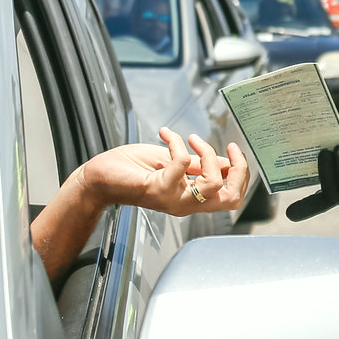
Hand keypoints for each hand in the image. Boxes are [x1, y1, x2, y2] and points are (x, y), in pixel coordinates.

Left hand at [81, 128, 248, 217]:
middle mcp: (185, 204)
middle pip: (231, 198)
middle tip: (230, 148)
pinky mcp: (157, 189)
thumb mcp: (172, 163)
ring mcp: (172, 199)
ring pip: (212, 184)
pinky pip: (181, 163)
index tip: (234, 150)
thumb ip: (198, 164)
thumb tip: (224, 161)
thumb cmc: (131, 170)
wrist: (97, 178)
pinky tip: (165, 134)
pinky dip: (176, 142)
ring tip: (191, 138)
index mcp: (192, 199)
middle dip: (239, 170)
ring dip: (207, 153)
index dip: (241, 174)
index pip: (232, 197)